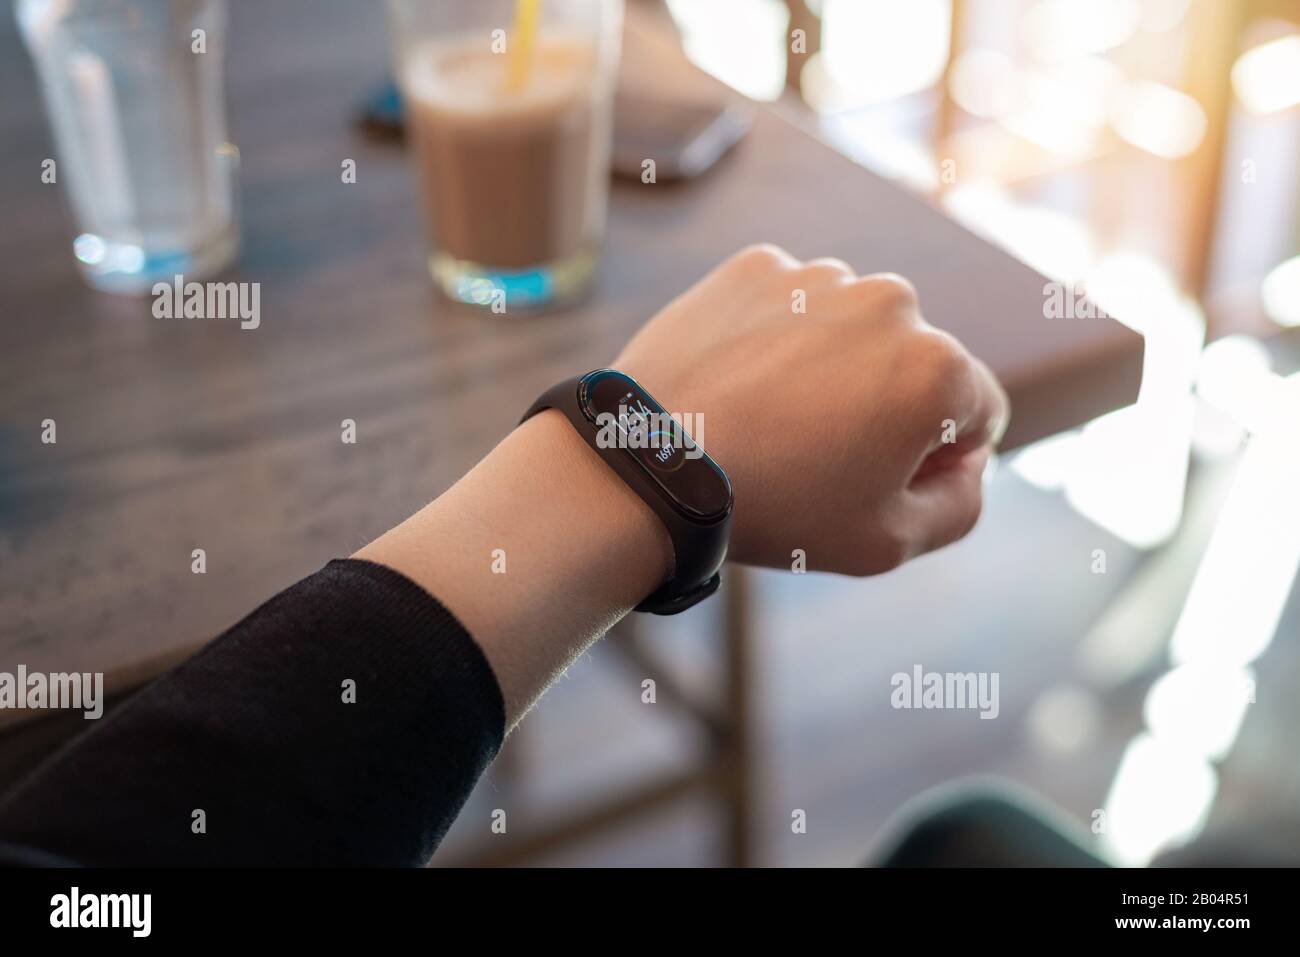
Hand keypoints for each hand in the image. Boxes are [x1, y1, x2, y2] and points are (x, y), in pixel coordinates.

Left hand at [360, 244, 1009, 722]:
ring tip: (773, 420)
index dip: (937, 460)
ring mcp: (820, 275)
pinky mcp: (759, 266)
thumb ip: (962, 504)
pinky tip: (742, 384)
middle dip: (885, 406)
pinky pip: (792, 305)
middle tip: (817, 454)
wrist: (650, 464)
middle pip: (914, 364)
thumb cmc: (776, 509)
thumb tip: (968, 460)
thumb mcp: (890, 544)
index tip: (874, 480)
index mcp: (939, 369)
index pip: (977, 413)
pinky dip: (778, 339)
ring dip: (832, 367)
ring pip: (852, 329)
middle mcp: (892, 302)